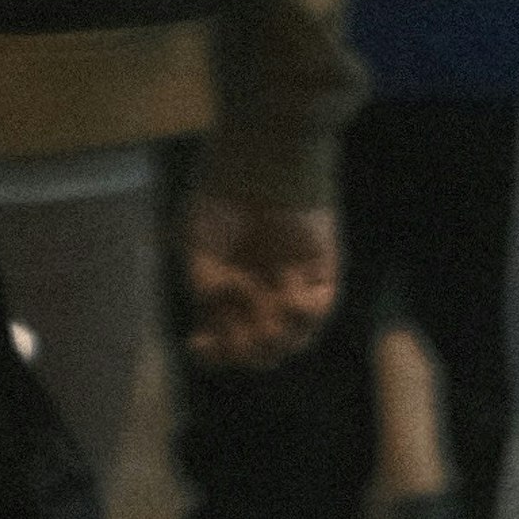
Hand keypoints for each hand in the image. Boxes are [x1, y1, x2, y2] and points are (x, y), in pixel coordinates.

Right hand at [181, 193, 338, 372]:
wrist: (255, 167)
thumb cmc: (221, 202)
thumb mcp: (197, 248)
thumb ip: (204, 288)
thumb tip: (215, 320)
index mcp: (230, 295)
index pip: (222, 339)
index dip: (212, 351)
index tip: (197, 343)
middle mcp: (261, 296)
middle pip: (258, 348)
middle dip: (244, 351)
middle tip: (235, 334)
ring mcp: (292, 287)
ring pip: (292, 339)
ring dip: (276, 341)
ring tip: (263, 322)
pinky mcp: (320, 274)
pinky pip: (318, 310)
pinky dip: (303, 315)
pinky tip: (286, 297)